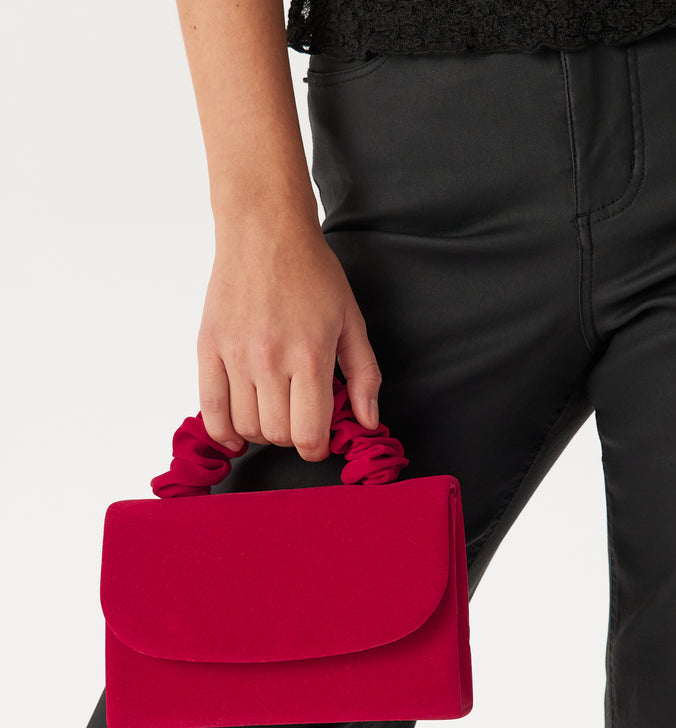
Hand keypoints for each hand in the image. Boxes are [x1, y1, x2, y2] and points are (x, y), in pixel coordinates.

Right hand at [196, 215, 381, 461]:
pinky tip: (236, 434)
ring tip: (271, 412)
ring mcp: (235, 355)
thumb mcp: (351, 321)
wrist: (265, 231)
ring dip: (261, 432)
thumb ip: (364, 375)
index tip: (317, 441)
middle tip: (296, 417)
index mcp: (310, 355)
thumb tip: (367, 422)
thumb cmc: (312, 274)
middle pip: (276, 435)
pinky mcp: (208, 348)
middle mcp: (270, 359)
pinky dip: (223, 432)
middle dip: (290, 437)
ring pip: (245, 427)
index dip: (315, 449)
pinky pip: (210, 410)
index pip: (308, 434)